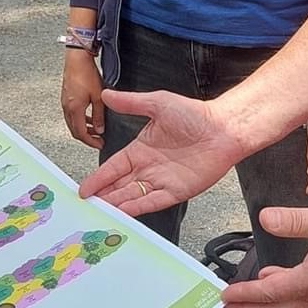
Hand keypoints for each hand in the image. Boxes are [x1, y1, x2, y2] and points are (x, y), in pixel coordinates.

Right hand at [61, 52, 105, 148]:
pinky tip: (89, 117)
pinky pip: (71, 114)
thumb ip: (99, 115)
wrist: (76, 58)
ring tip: (95, 130)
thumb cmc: (86, 73)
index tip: (99, 144)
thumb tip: (100, 128)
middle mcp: (67, 107)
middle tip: (97, 140)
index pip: (80, 133)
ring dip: (83, 129)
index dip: (90, 142)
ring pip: (72, 123)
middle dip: (86, 138)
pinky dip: (80, 120)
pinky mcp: (66, 97)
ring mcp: (65, 102)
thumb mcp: (99, 96)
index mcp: (74, 109)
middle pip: (75, 130)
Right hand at [78, 88, 240, 214]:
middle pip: (119, 186)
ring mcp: (162, 181)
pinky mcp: (177, 191)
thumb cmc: (195, 114)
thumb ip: (131, 103)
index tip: (83, 189)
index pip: (113, 167)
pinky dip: (138, 208)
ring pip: (132, 196)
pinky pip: (153, 201)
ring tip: (99, 212)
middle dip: (103, 196)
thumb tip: (107, 94)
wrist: (224, 128)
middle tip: (86, 207)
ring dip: (116, 204)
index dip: (98, 178)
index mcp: (141, 149)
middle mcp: (149, 167)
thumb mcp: (158, 104)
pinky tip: (124, 212)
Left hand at [222, 204, 307, 307]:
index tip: (222, 296)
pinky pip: (305, 299)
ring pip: (291, 306)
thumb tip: (264, 218)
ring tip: (246, 293)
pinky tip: (280, 278)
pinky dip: (286, 294)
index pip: (269, 294)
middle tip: (225, 306)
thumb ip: (294, 221)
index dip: (244, 296)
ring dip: (266, 303)